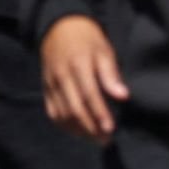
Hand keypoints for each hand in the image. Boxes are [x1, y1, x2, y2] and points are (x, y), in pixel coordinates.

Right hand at [40, 15, 126, 140]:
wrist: (59, 28)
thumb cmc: (88, 40)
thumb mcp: (104, 50)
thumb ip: (111, 74)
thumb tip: (123, 96)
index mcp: (78, 65)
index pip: (89, 95)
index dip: (99, 113)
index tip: (110, 129)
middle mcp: (62, 77)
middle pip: (74, 108)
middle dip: (90, 127)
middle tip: (105, 140)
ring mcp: (51, 84)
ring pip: (62, 113)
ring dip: (78, 129)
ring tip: (95, 139)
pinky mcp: (45, 88)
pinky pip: (52, 111)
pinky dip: (64, 125)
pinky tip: (78, 131)